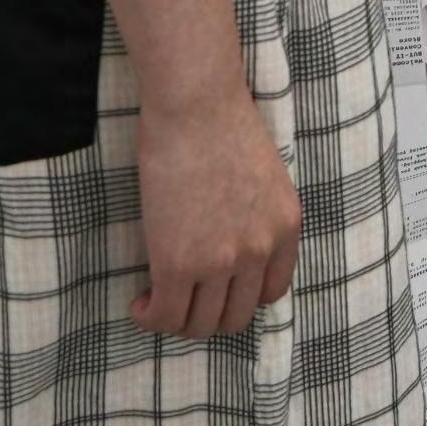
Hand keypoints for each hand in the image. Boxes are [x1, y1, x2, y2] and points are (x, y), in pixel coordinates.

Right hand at [129, 89, 301, 339]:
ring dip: (177, 319)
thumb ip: (256, 216)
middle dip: (207, 314)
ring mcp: (221, 261)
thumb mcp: (263, 176)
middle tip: (183, 298)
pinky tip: (141, 303)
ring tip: (158, 301)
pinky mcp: (178, 264)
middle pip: (236, 316)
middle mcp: (260, 250)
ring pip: (200, 323)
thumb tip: (229, 242)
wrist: (194, 102)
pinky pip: (165, 315)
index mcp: (286, 227)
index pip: (271, 292)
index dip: (239, 296)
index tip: (215, 288)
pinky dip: (150, 316)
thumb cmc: (220, 122)